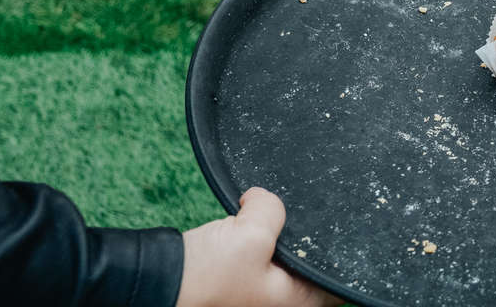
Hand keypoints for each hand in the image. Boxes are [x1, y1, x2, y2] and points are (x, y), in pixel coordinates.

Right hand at [177, 187, 339, 306]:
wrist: (154, 282)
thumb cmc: (204, 276)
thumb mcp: (250, 234)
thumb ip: (272, 210)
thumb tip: (263, 199)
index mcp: (295, 302)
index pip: (337, 281)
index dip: (341, 251)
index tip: (335, 224)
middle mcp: (279, 303)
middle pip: (310, 264)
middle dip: (304, 237)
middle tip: (292, 214)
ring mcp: (257, 295)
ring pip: (282, 258)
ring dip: (274, 237)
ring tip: (261, 221)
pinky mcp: (237, 284)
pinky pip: (259, 258)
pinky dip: (255, 241)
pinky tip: (244, 226)